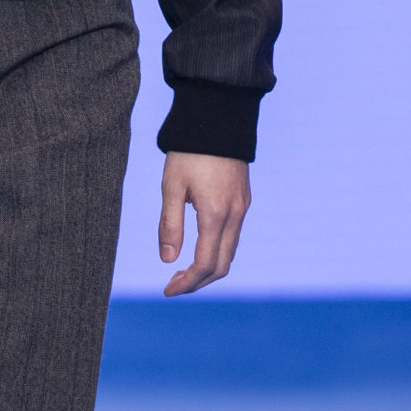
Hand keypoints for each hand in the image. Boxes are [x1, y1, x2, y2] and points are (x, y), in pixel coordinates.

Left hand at [159, 152, 250, 296]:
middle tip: (173, 285)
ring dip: (208, 267)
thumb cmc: (188, 152)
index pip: (205, 264)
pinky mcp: (243, 199)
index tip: (167, 291)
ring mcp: (242, 207)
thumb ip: (170, 224)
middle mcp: (235, 215)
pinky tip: (198, 246)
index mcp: (215, 214)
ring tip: (182, 270)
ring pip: (230, 252)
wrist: (217, 118)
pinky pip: (233, 236)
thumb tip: (168, 260)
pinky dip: (216, 250)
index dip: (187, 283)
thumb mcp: (171, 187)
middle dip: (198, 281)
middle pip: (222, 265)